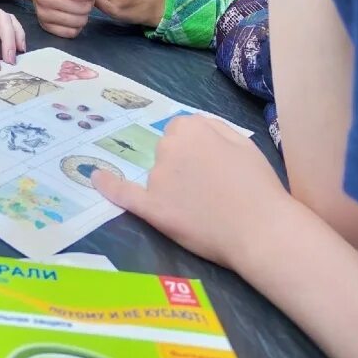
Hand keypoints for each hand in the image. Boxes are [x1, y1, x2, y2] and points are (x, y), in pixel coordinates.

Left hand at [92, 115, 289, 269]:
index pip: (181, 131)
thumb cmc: (257, 185)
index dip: (197, 150)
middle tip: (213, 189)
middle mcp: (168, 148)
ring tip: (206, 208)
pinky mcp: (153, 208)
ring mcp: (158, 178)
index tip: (212, 166)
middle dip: (183, 165)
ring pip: (159, 175)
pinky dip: (109, 185)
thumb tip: (192, 127)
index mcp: (190, 128)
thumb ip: (213, 127)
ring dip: (173, 186)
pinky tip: (95, 178)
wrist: (261, 230)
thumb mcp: (242, 142)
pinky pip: (125, 194)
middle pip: (167, 151)